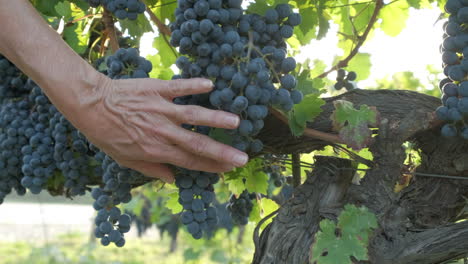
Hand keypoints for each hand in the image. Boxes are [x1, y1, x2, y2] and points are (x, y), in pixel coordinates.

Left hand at [77, 75, 247, 182]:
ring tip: (236, 121)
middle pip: (197, 143)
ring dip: (215, 118)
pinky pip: (178, 87)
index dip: (211, 167)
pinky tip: (210, 84)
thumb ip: (151, 169)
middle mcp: (162, 131)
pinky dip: (194, 85)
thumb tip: (172, 180)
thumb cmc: (106, 134)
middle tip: (243, 157)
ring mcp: (160, 109)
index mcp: (155, 150)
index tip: (229, 169)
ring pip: (193, 115)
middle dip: (222, 152)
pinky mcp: (156, 89)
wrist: (90, 104)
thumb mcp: (125, 159)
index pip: (189, 161)